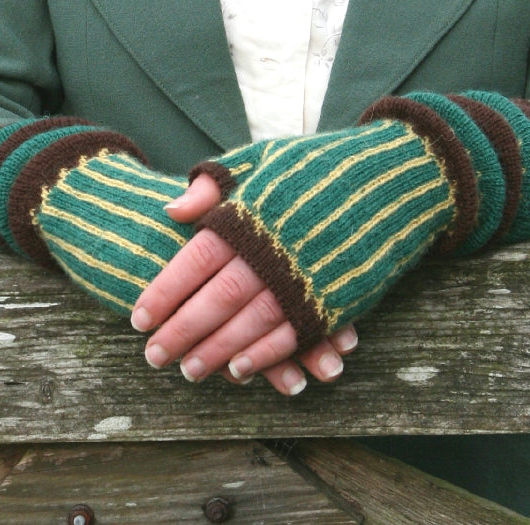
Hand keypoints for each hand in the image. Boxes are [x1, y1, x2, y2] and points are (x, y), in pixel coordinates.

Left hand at [130, 174, 356, 395]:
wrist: (392, 177)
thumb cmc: (319, 164)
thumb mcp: (262, 158)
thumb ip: (214, 183)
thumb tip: (170, 211)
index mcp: (250, 214)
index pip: (194, 260)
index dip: (164, 291)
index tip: (138, 317)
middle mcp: (272, 249)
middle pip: (216, 299)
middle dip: (181, 331)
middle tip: (154, 357)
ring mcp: (305, 278)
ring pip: (250, 324)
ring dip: (216, 352)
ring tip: (189, 371)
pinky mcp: (334, 299)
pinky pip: (291, 335)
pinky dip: (264, 356)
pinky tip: (240, 370)